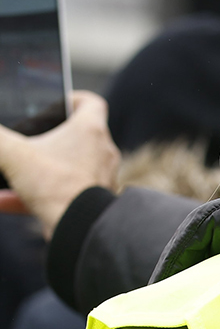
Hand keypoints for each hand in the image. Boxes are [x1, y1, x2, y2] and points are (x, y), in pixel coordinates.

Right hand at [0, 91, 119, 237]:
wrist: (80, 230)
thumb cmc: (56, 186)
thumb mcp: (15, 156)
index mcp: (90, 131)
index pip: (91, 103)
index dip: (73, 98)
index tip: (57, 103)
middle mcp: (102, 153)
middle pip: (78, 136)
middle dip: (51, 138)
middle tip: (30, 138)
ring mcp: (100, 179)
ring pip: (66, 168)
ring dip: (39, 170)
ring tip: (12, 173)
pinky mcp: (93, 203)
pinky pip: (62, 194)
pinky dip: (36, 196)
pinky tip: (5, 202)